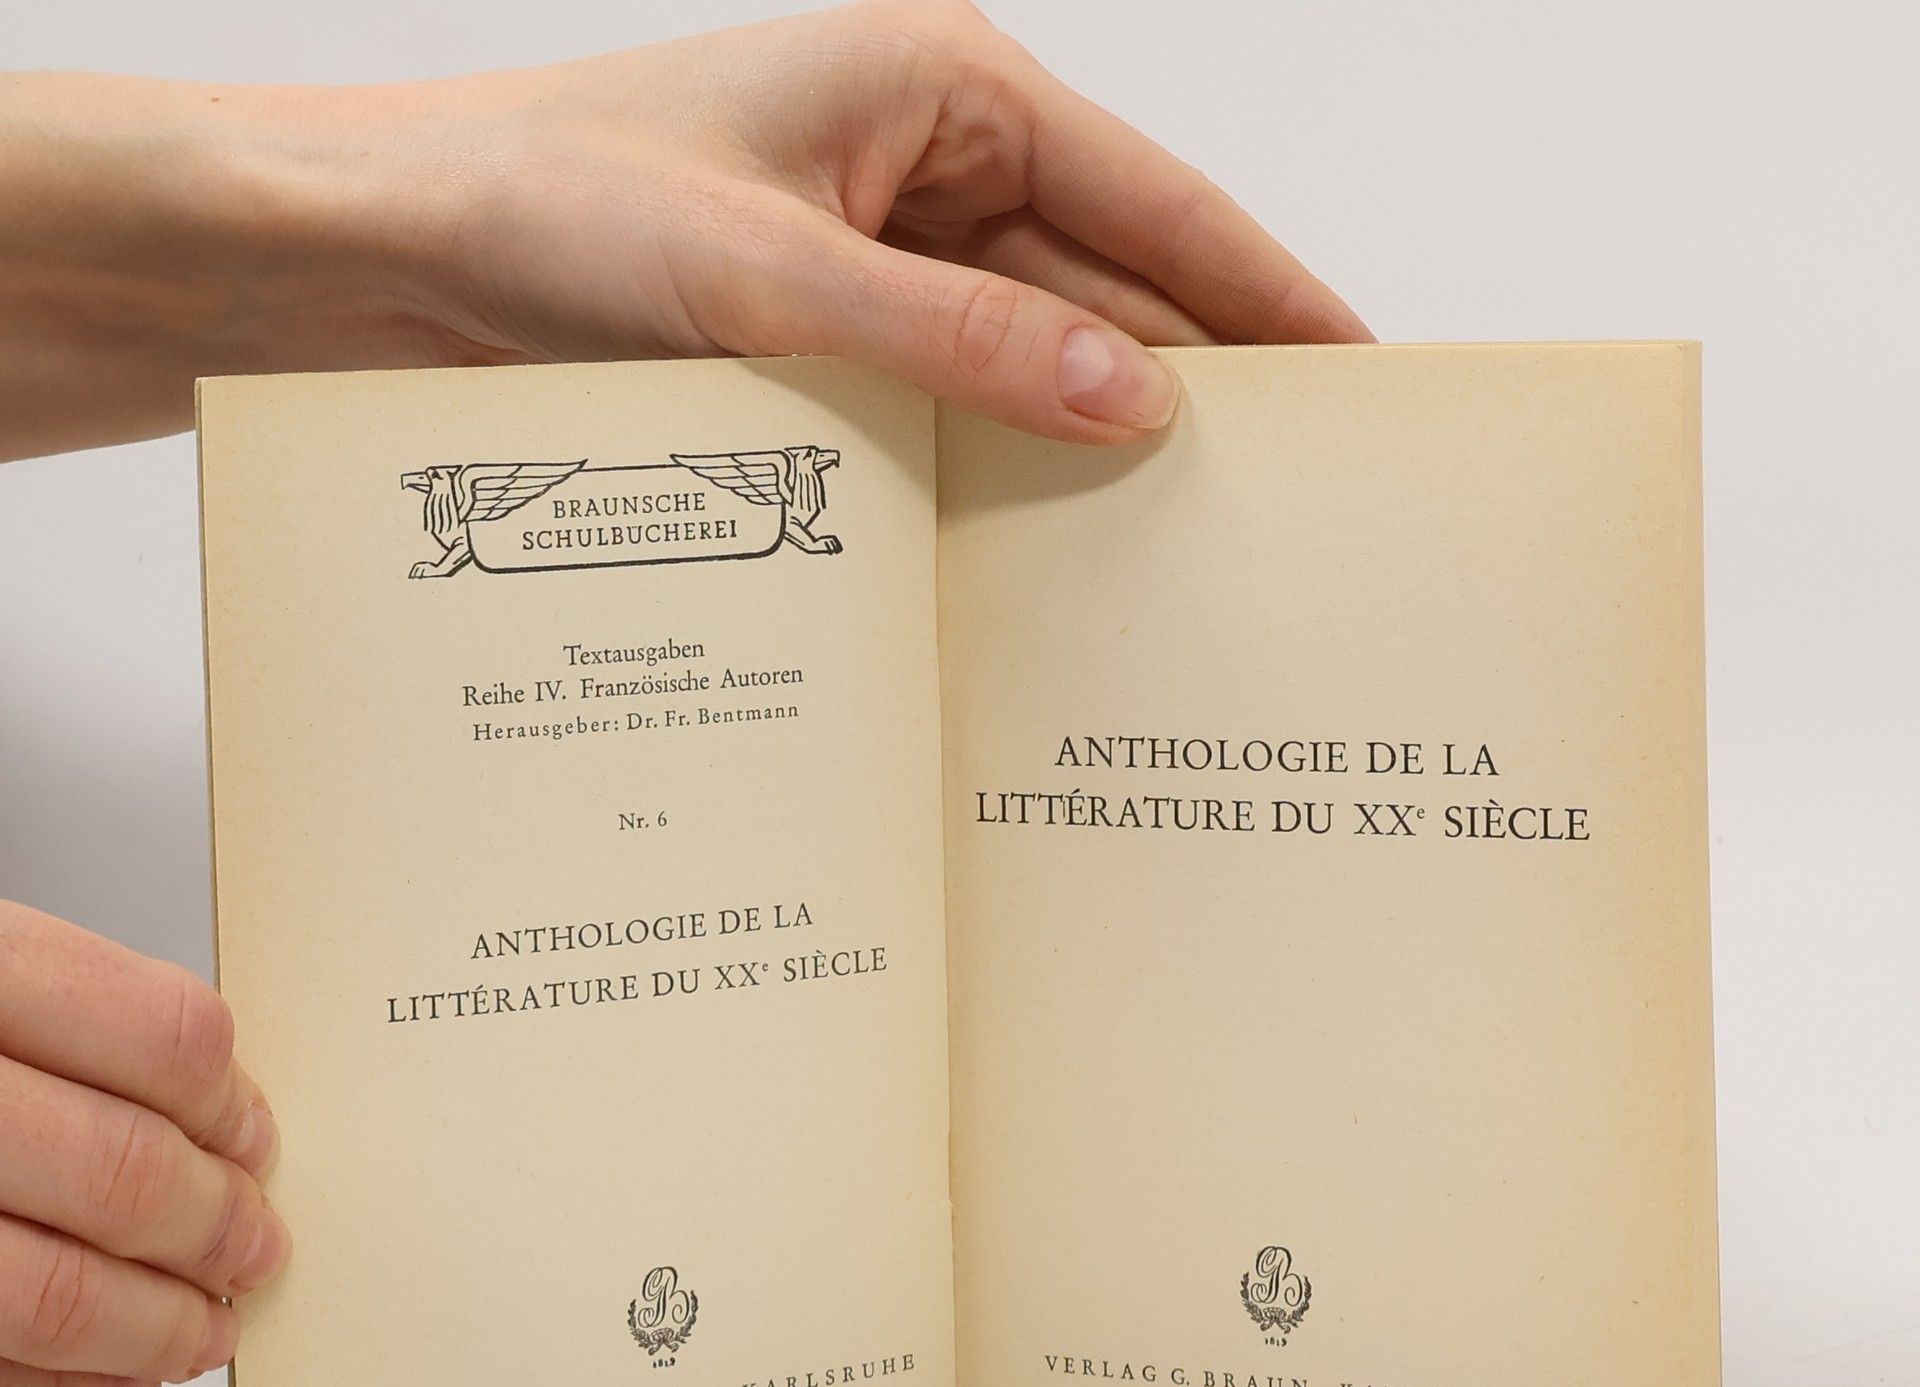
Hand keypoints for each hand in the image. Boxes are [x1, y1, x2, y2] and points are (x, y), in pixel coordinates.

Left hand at [0, 0, 1368, 457]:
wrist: (384, 263)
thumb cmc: (544, 206)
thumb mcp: (769, 274)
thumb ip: (961, 343)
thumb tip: (1132, 401)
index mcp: (942, 95)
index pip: (1156, 206)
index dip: (1267, 299)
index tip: (1358, 382)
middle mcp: (928, 174)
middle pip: (1110, 296)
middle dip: (1192, 396)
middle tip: (1286, 512)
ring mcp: (881, 269)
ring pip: (1033, 369)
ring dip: (1088, 454)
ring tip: (1183, 561)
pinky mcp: (830, 350)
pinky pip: (952, 415)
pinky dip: (996, 477)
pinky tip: (1042, 557)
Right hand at [0, 904, 287, 1386]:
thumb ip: (71, 1023)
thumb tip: (222, 1125)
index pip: (163, 1039)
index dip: (231, 1107)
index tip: (256, 1145)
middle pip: (122, 1174)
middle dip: (215, 1229)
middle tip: (256, 1249)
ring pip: (55, 1297)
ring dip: (157, 1330)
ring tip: (205, 1330)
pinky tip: (115, 1385)